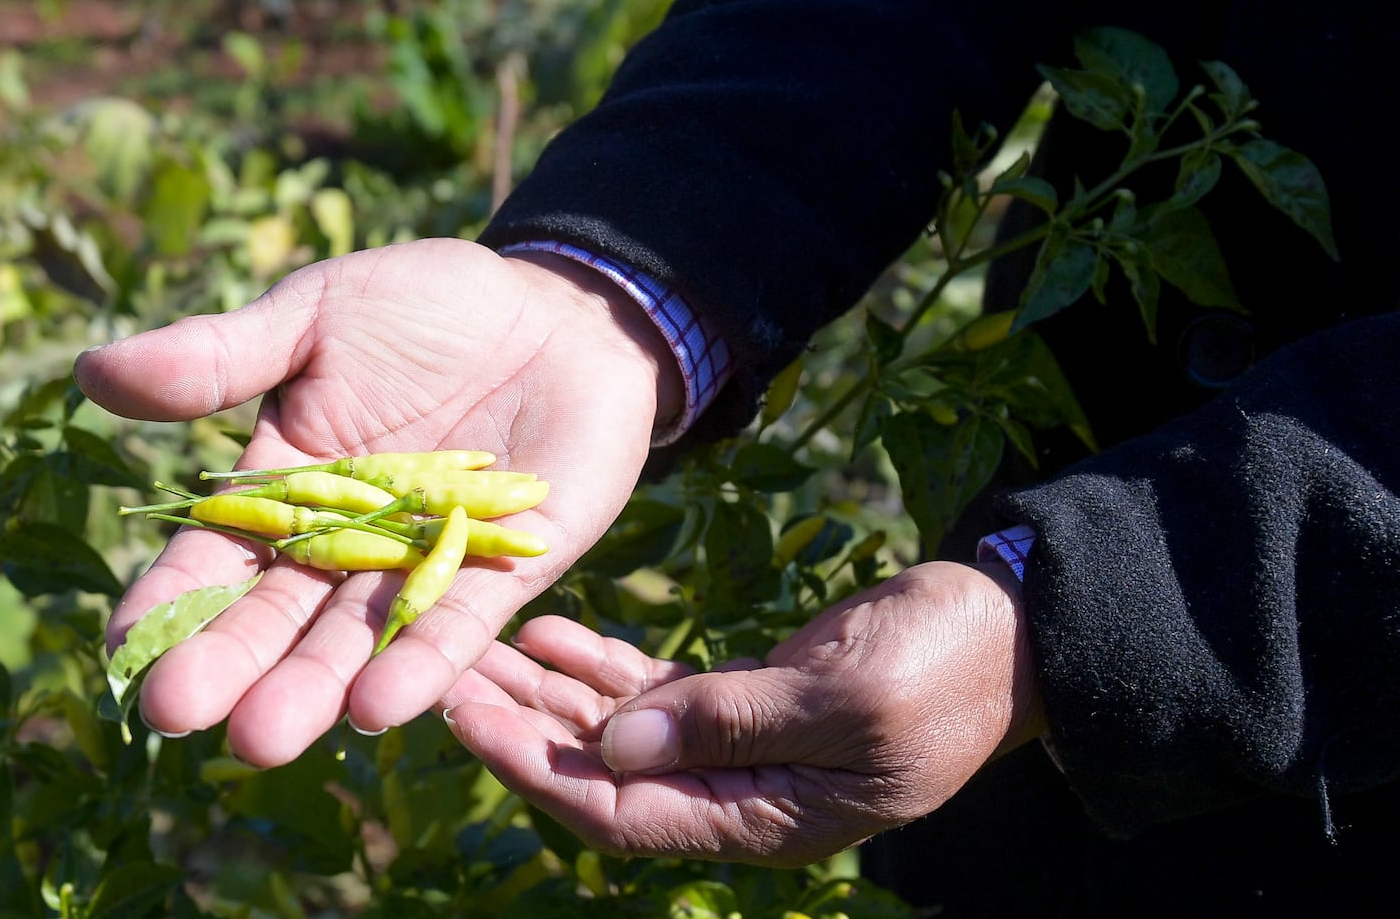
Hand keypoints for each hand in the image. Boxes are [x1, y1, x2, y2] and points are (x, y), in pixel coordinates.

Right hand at [75, 239, 676, 765]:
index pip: (219, 558)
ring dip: (317, 685)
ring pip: (363, 637)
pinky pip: (460, 623)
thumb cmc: (430, 307)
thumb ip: (221, 356)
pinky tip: (380, 707)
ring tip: (266, 738)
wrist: (558, 310)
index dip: (174, 603)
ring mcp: (427, 562)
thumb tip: (90, 372)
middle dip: (234, 665)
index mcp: (290, 488)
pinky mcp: (507, 569)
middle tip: (182, 715)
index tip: (125, 653)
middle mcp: (351, 544)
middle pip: (283, 615)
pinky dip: (423, 662)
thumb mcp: (316, 317)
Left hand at [442, 561, 1045, 865]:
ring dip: (547, 689)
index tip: (459, 714)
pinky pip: (653, 690)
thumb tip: (617, 746)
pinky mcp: (745, 698)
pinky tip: (550, 629)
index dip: (532, 767)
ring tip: (479, 642)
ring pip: (617, 727)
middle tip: (439, 673)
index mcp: (763, 818)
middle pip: (601, 770)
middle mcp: (737, 794)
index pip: (620, 810)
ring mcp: (739, 746)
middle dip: (519, 724)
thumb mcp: (845, 699)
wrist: (1004, 626)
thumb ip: (730, 723)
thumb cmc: (942, 668)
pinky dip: (599, 662)